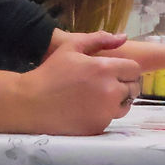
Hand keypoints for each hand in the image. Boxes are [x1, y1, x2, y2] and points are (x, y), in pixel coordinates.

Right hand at [18, 31, 141, 134]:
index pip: (134, 69)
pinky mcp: (98, 127)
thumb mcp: (71, 47)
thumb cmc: (50, 73)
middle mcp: (110, 91)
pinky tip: (87, 109)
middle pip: (133, 88)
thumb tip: (123, 37)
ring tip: (98, 97)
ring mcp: (105, 111)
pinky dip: (104, 114)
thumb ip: (100, 39)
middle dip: (124, 85)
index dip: (126, 70)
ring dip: (118, 101)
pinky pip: (111, 119)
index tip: (116, 72)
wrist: (30, 103)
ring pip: (125, 105)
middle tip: (106, 85)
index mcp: (105, 69)